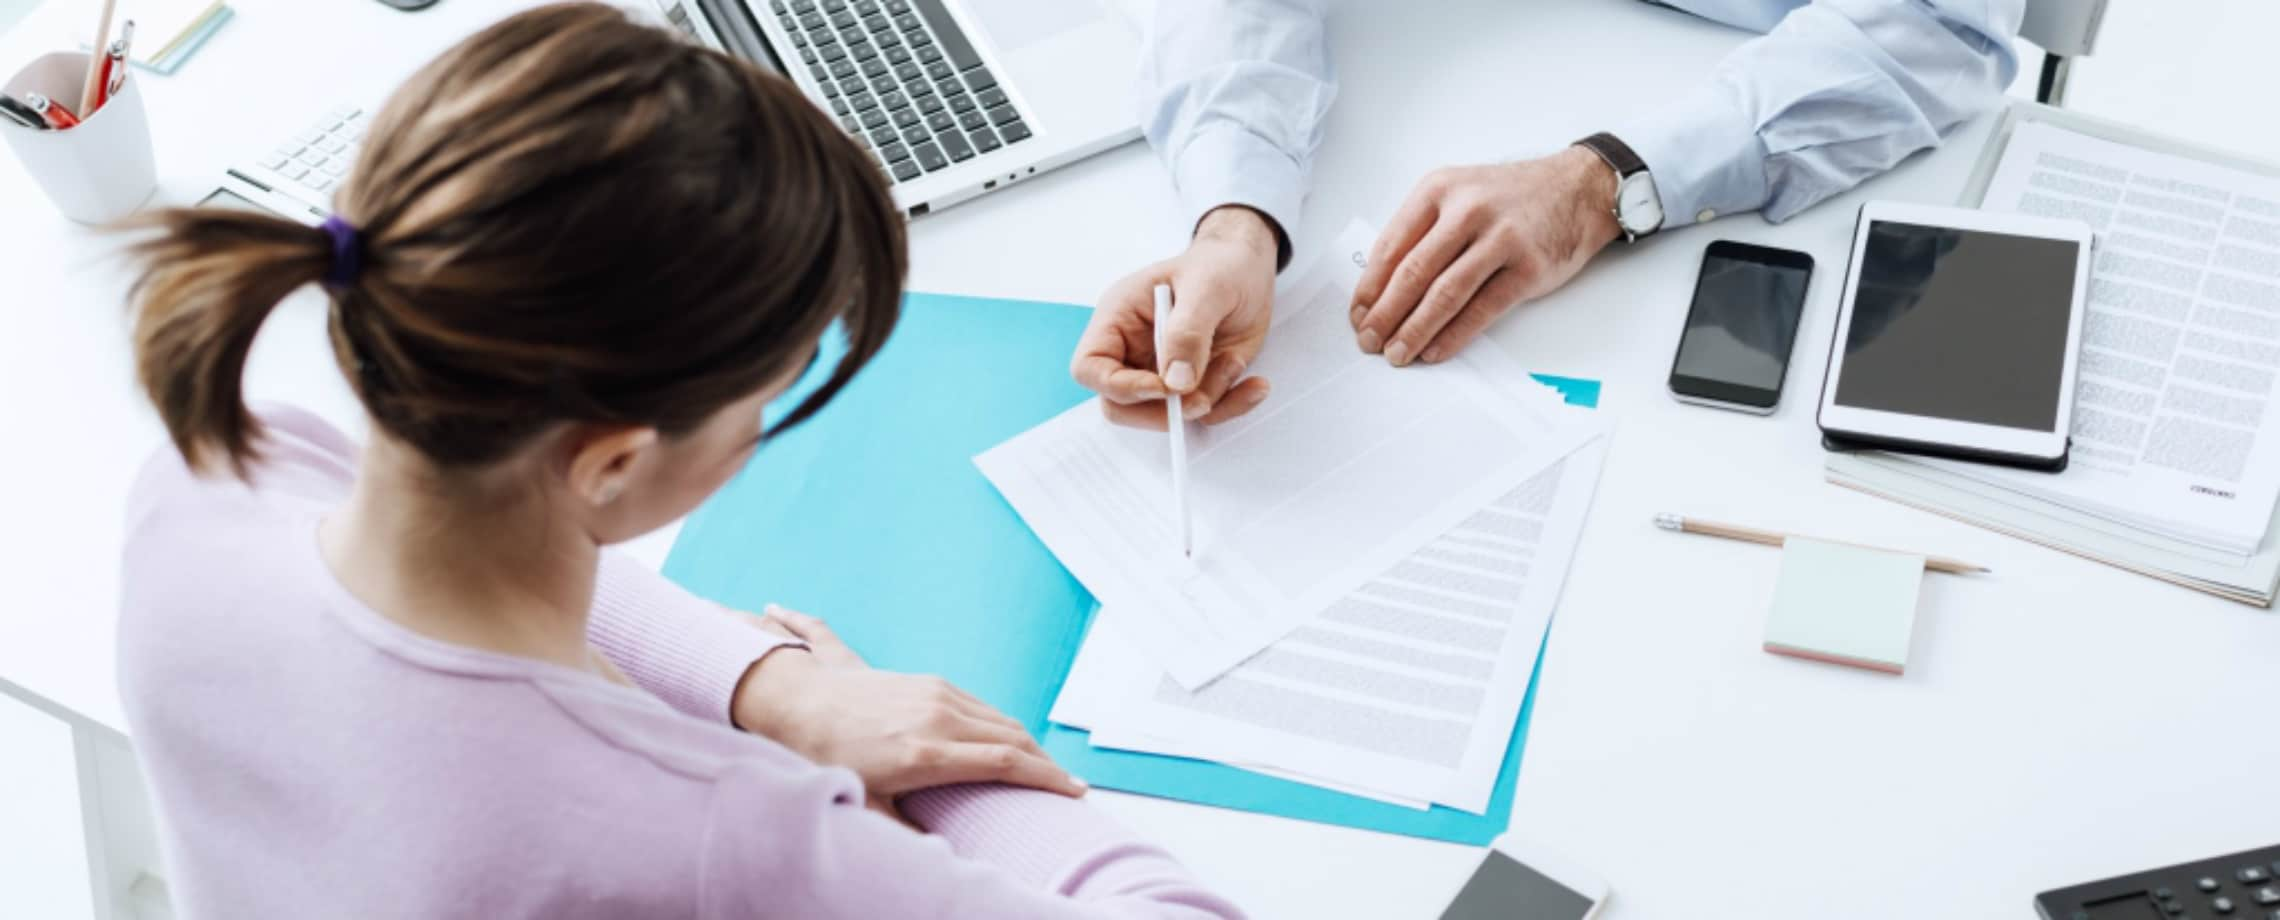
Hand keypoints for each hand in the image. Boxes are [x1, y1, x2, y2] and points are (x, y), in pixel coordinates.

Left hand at [729, 606, 1085, 799]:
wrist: (796, 696)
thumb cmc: (824, 755)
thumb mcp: (862, 804)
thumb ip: (903, 833)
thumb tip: (938, 858)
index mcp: (927, 751)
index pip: (1007, 762)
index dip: (1049, 778)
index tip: (1077, 792)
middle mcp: (939, 715)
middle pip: (1014, 738)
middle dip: (1046, 763)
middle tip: (1067, 787)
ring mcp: (937, 692)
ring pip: (1001, 719)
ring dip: (1027, 743)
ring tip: (1042, 768)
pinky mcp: (931, 681)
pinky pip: (982, 706)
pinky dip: (1003, 726)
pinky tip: (1006, 742)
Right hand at [1072, 206, 1278, 429]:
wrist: (1251, 268)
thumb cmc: (1220, 265)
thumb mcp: (1208, 286)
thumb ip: (1188, 332)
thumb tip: (1176, 382)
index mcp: (1119, 319)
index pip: (1090, 368)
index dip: (1118, 387)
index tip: (1162, 387)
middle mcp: (1134, 350)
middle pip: (1120, 405)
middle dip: (1162, 411)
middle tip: (1201, 400)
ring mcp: (1163, 371)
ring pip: (1167, 415)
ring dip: (1207, 400)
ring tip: (1234, 362)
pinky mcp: (1194, 383)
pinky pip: (1205, 412)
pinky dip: (1232, 404)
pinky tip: (1255, 385)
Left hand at [1350, 146, 1622, 365]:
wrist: (1577, 189)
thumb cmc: (1510, 198)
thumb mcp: (1458, 194)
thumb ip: (1422, 231)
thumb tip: (1382, 288)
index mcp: (1439, 189)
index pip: (1391, 246)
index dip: (1370, 287)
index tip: (1357, 315)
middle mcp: (1467, 209)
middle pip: (1413, 272)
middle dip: (1385, 314)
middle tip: (1369, 341)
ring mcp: (1501, 238)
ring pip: (1445, 293)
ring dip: (1415, 330)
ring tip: (1397, 353)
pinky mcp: (1528, 267)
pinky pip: (1482, 309)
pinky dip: (1454, 335)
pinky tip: (1434, 350)